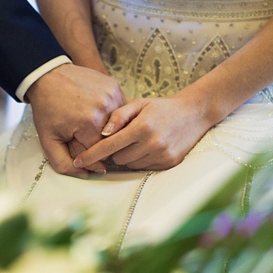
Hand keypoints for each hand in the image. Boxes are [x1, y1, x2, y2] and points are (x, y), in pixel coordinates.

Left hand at [25, 63, 124, 176]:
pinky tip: (97, 111)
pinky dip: (112, 114)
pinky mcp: (115, 87)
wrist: (48, 76)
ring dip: (107, 128)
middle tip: (82, 132)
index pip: (100, 152)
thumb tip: (86, 174)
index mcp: (89, 124)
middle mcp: (105, 109)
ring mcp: (112, 95)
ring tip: (89, 120)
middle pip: (110, 139)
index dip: (89, 152)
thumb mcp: (49, 141)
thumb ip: (64, 163)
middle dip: (96, 140)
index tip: (80, 146)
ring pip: (117, 125)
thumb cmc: (48, 108)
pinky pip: (119, 109)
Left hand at [72, 95, 212, 171]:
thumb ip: (119, 115)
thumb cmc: (161, 107)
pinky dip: (140, 160)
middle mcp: (152, 143)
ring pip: (130, 164)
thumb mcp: (139, 103)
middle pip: (118, 158)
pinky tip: (148, 147)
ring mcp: (162, 155)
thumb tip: (103, 132)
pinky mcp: (168, 163)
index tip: (78, 161)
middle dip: (114, 150)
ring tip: (137, 140)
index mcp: (142, 126)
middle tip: (123, 137)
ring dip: (127, 156)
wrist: (193, 114)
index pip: (109, 145)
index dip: (92, 154)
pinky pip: (143, 168)